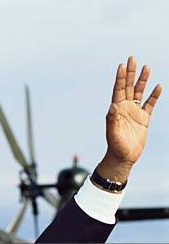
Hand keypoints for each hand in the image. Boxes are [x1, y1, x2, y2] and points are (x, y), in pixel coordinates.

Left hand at [98, 56, 161, 181]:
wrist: (123, 157)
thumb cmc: (115, 145)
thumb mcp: (112, 132)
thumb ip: (112, 118)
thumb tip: (113, 104)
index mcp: (116, 109)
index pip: (118, 90)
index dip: (120, 78)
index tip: (122, 65)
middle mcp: (125, 108)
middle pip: (128, 86)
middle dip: (130, 73)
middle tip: (132, 58)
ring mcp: (135, 112)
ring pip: (139, 92)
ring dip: (142, 80)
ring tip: (146, 67)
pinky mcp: (144, 119)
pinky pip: (150, 104)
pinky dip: (154, 95)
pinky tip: (158, 86)